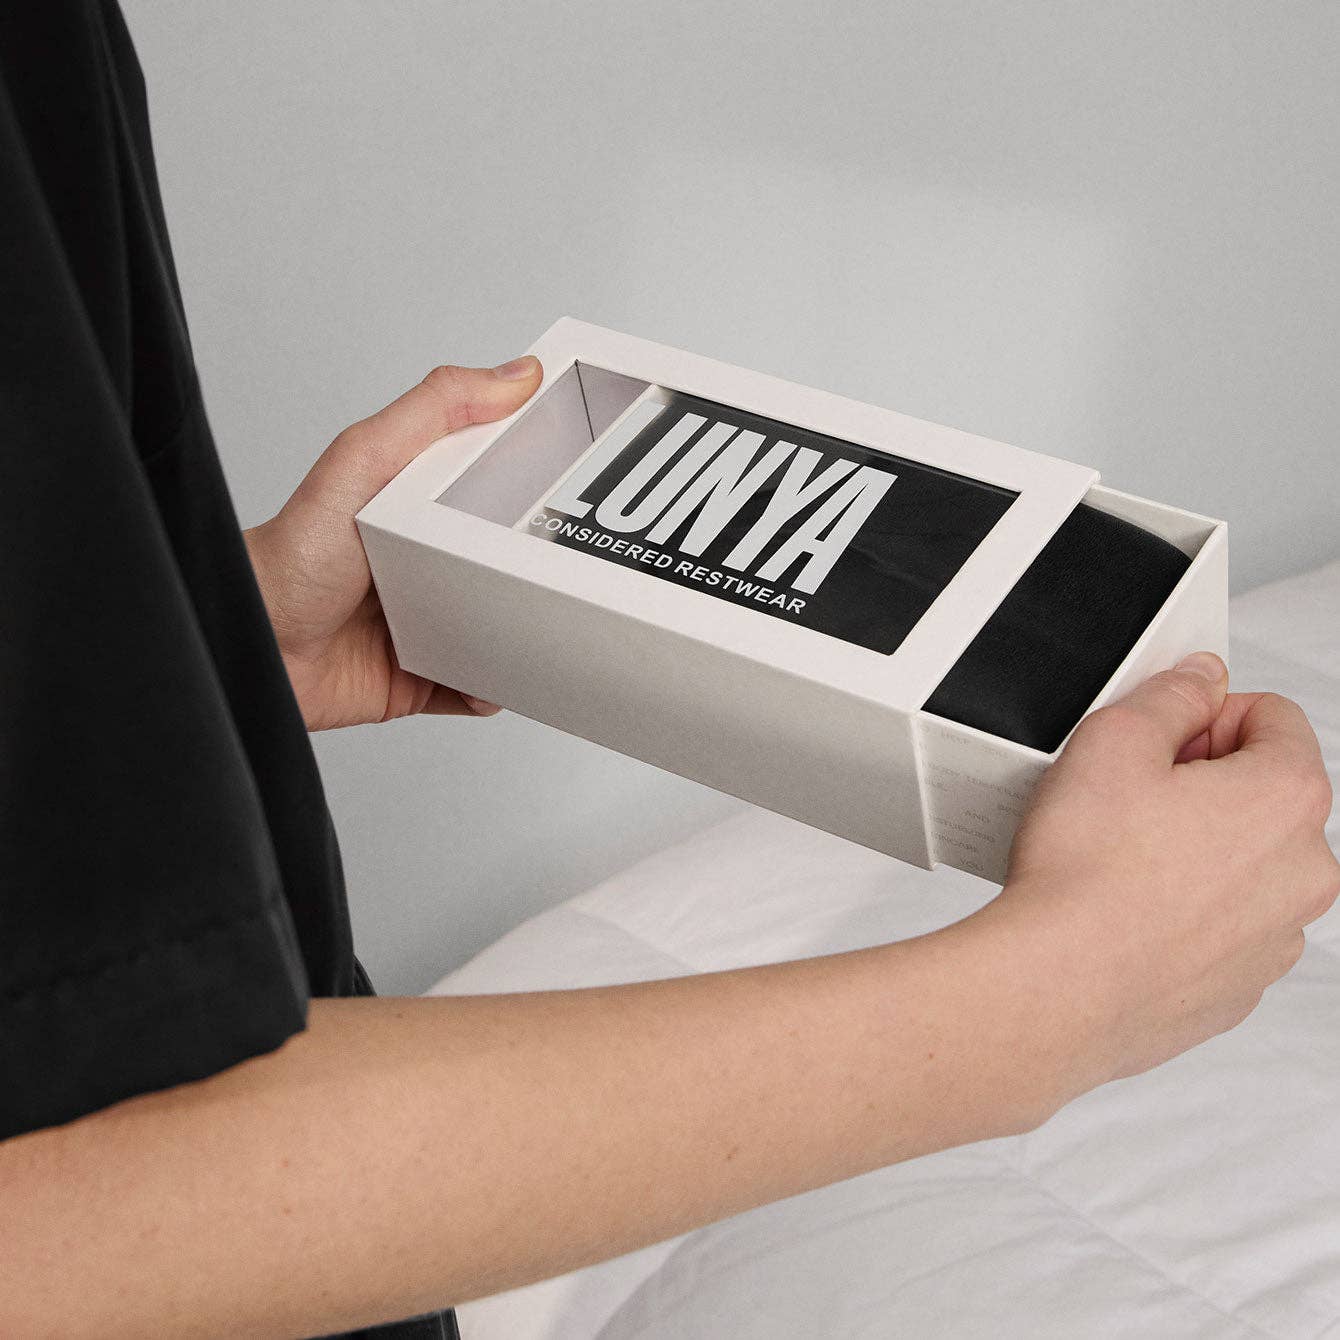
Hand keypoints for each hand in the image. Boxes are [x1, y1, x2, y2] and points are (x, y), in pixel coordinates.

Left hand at [246, 358, 542, 729]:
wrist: (250, 650)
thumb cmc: (287, 559)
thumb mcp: (363, 463)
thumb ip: (432, 411)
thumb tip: (511, 374)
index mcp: (418, 506)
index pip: (492, 478)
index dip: (538, 474)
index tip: (581, 473)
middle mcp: (426, 563)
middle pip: (508, 560)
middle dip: (544, 566)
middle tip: (574, 561)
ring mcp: (428, 622)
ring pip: (502, 626)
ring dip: (525, 632)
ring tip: (543, 624)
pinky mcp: (423, 677)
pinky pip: (479, 686)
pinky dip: (494, 687)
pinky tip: (498, 676)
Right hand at [990, 652, 1338, 1105]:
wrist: (1057, 985)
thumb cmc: (1085, 875)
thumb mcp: (1114, 739)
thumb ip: (1170, 695)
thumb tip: (1199, 681)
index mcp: (1288, 797)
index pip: (1274, 717)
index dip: (1208, 713)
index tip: (1164, 735)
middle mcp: (1304, 871)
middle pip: (1265, 792)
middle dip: (1204, 783)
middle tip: (1129, 794)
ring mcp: (1276, 938)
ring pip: (1244, 865)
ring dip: (1197, 849)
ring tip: (1121, 857)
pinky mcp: (1238, 987)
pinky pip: (1221, 926)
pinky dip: (1183, 911)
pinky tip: (1125, 908)